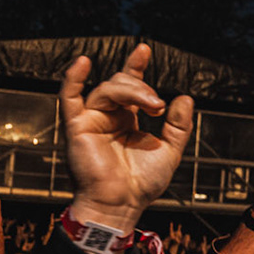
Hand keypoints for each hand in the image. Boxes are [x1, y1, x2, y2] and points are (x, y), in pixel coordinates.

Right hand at [58, 45, 192, 229]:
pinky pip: (69, 97)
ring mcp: (92, 120)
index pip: (130, 86)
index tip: (144, 50)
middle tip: (159, 105)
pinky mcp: (77, 127)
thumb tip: (185, 98)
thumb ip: (179, 125)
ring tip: (152, 104)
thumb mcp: (170, 150)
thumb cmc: (142, 183)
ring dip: (131, 90)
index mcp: (127, 120)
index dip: (135, 66)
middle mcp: (108, 117)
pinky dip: (73, 78)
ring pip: (107, 89)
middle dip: (142, 88)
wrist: (122, 204)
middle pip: (121, 84)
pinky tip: (84, 63)